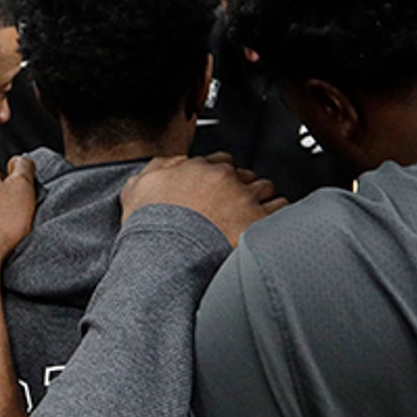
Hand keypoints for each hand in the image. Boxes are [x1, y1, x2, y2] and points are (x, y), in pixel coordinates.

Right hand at [121, 152, 283, 246]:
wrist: (165, 254)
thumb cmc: (150, 227)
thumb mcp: (136, 189)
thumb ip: (154, 170)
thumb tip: (166, 165)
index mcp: (197, 168)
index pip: (219, 163)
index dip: (221, 176)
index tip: (219, 188)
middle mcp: (223, 178)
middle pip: (244, 175)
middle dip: (242, 187)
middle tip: (235, 205)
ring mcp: (243, 198)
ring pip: (265, 188)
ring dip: (262, 198)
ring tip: (255, 213)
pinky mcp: (258, 220)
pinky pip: (279, 208)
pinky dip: (277, 213)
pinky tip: (270, 222)